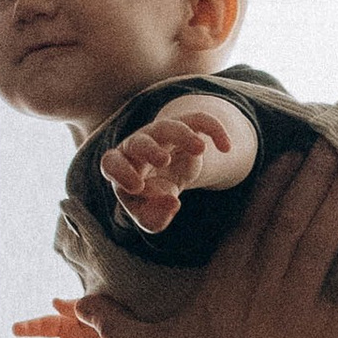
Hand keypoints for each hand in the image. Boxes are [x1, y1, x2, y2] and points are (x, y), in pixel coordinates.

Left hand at [98, 109, 231, 236]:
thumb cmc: (152, 199)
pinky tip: (226, 148)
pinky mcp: (183, 127)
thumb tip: (173, 203)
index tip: (138, 186)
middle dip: (150, 149)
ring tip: (200, 149)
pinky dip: (213, 129)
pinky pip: (198, 119)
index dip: (122, 172)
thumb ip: (155, 217)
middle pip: (138, 141)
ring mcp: (160, 134)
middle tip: (164, 161)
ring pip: (167, 126)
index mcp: (121, 167)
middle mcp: (136, 146)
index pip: (111, 163)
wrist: (169, 178)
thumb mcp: (151, 216)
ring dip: (182, 134)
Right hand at [100, 146, 337, 337]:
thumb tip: (81, 304)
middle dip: (313, 178)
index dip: (273, 185)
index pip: (252, 222)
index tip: (290, 156)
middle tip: (334, 146)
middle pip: (293, 219)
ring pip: (325, 244)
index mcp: (223, 285)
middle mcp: (263, 288)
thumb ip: (114, 322)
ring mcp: (299, 313)